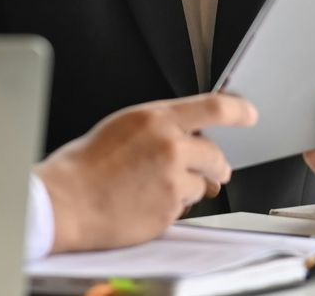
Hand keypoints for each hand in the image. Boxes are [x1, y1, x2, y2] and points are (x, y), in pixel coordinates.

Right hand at [35, 93, 257, 252]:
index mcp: (155, 119)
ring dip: (191, 187)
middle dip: (217, 165)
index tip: (250, 114)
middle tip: (213, 171)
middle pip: (216, 153)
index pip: (213, 106)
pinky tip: (148, 202)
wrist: (65, 202)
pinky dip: (175, 206)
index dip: (238, 110)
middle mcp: (169, 146)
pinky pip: (187, 206)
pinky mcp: (169, 209)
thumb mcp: (125, 127)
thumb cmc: (87, 165)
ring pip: (204, 184)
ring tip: (156, 187)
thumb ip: (162, 126)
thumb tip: (193, 133)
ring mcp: (172, 180)